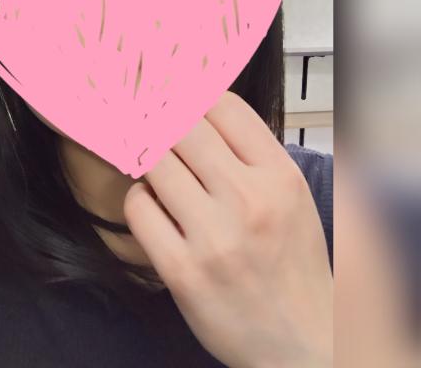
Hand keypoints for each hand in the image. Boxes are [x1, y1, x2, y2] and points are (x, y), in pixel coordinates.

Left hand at [124, 92, 332, 367]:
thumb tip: (208, 111)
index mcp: (281, 176)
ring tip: (159, 174)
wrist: (304, 343)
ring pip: (155, 162)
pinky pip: (138, 209)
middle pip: (182, 127)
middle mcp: (249, 199)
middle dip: (165, 124)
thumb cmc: (295, 263)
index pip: (225, 106)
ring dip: (150, 163)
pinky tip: (154, 208)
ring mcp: (214, 236)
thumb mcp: (295, 198)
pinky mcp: (182, 270)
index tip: (181, 103)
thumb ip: (259, 153)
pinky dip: (139, 201)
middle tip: (156, 129)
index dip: (195, 98)